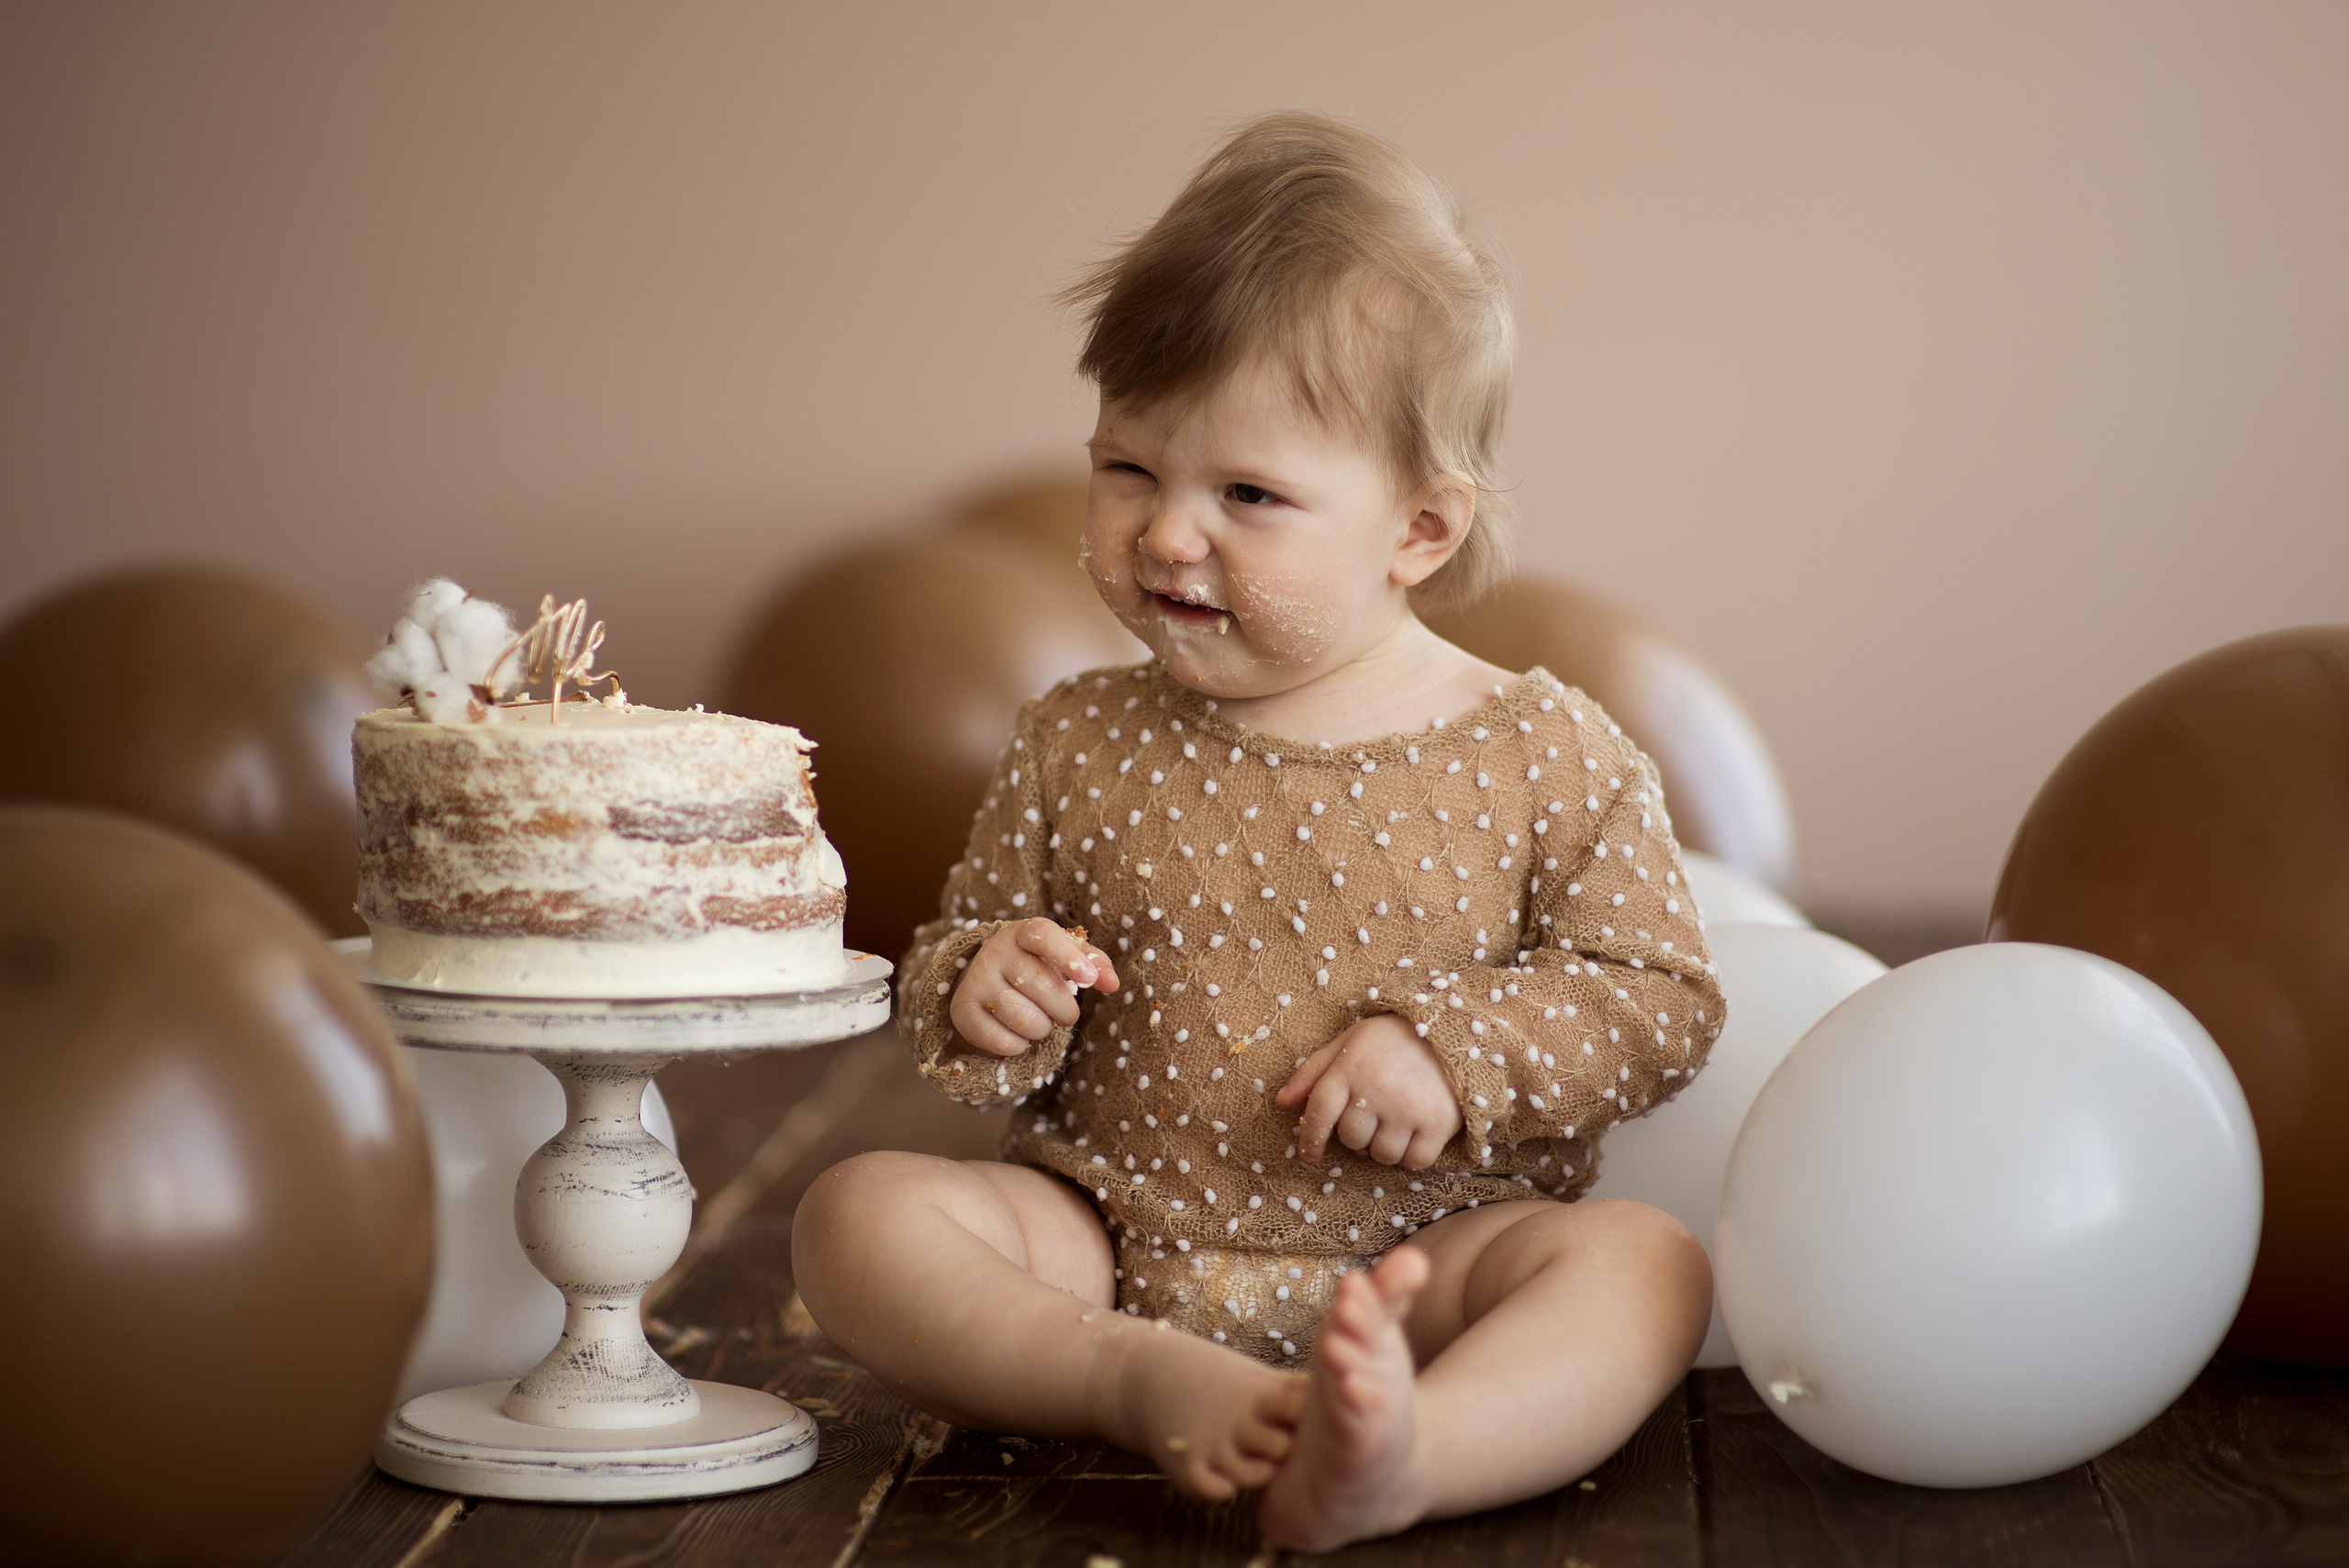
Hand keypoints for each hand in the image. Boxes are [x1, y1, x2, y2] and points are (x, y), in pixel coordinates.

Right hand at [950, 918, 1119, 1056]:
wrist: (985, 982)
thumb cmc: (1037, 967)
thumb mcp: (1065, 958)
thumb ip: (1093, 964)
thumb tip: (1112, 983)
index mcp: (1022, 933)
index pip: (1043, 935)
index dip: (1068, 956)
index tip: (1088, 978)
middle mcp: (994, 953)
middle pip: (1042, 987)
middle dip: (1065, 1010)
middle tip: (1064, 1014)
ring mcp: (976, 982)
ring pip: (1025, 1019)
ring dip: (1042, 1029)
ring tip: (1037, 1019)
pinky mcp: (963, 1011)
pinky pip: (1005, 1042)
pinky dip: (1019, 1046)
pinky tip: (1016, 1032)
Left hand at [1275, 1014, 1462, 1166]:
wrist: (1455, 1029)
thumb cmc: (1394, 1038)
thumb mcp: (1350, 1042)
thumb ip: (1313, 1071)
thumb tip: (1282, 1102)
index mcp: (1350, 1067)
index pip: (1320, 1112)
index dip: (1311, 1138)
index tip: (1310, 1153)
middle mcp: (1376, 1090)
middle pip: (1351, 1138)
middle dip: (1357, 1133)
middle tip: (1374, 1113)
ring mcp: (1408, 1108)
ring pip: (1381, 1154)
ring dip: (1385, 1146)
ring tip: (1397, 1121)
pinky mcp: (1438, 1123)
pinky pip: (1414, 1161)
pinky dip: (1413, 1155)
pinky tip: (1417, 1134)